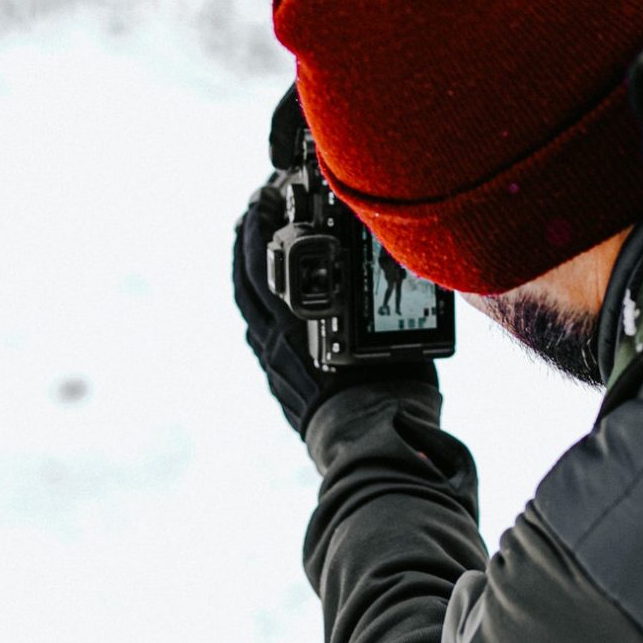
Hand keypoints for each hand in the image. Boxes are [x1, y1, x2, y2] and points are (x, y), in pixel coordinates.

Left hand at [232, 183, 437, 436]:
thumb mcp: (396, 335)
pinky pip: (255, 329)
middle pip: (248, 278)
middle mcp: (281, 340)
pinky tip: (262, 293)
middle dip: (247, 238)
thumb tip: (397, 264)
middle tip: (254, 208)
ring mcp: (274, 360)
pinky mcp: (277, 378)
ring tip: (249, 239)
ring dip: (245, 267)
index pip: (267, 263)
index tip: (265, 197)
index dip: (260, 226)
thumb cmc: (393, 394)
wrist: (370, 446)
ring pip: (247, 305)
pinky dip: (254, 301)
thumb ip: (383, 301)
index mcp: (306, 323)